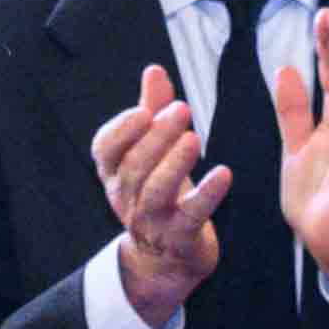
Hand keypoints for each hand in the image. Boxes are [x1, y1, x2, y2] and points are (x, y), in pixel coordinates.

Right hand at [91, 68, 228, 328]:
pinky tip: (224, 173)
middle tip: (182, 110)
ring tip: (195, 138)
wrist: (166, 257)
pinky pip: (192, 214)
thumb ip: (152, 111)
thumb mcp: (152, 153)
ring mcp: (151, 220)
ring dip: (174, 162)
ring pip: (156, 190)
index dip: (121, 129)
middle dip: (156, 136)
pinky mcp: (180, 236)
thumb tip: (154, 70)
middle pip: (133, 166)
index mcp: (114, 174)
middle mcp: (126, 198)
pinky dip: (208, 194)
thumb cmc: (159, 194)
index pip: (105, 150)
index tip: (144, 110)